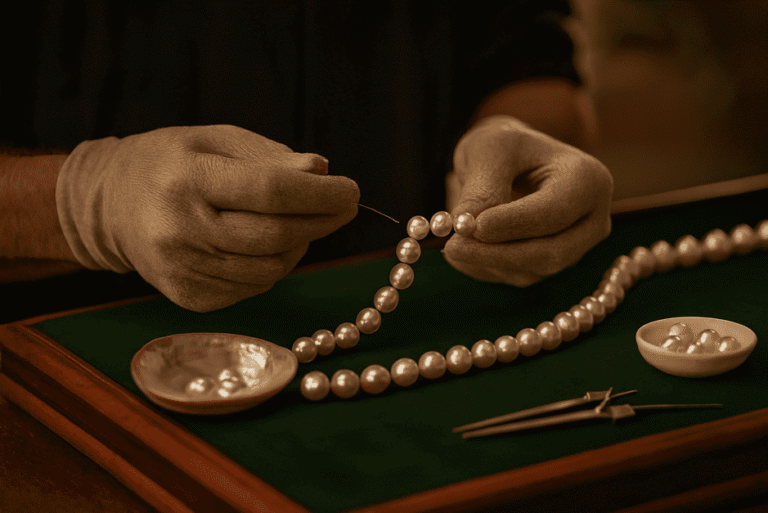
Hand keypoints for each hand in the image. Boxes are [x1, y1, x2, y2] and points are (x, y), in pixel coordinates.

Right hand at [57, 125, 358, 310]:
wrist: (111, 206)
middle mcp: (181, 229)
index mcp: (187, 179)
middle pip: (275, 236)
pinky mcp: (189, 297)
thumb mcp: (218, 140)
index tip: (351, 190)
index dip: (320, 195)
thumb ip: (271, 156)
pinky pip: (254, 288)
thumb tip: (323, 173)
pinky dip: (273, 266)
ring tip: (298, 221)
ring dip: (299, 245)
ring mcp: (183, 269)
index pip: (270, 191)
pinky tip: (265, 244)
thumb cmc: (175, 162)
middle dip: (322, 222)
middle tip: (343, 207)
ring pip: (271, 269)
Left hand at [444, 116, 612, 285]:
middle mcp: (592, 219)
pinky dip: (486, 268)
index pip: (554, 212)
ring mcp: (576, 246)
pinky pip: (519, 276)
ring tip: (451, 243)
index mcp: (588, 180)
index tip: (474, 226)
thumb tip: (467, 226)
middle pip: (551, 252)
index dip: (513, 224)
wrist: (512, 160)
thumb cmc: (506, 148)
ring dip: (487, 262)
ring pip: (532, 270)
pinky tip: (463, 252)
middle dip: (498, 254)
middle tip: (453, 247)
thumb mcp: (491, 150)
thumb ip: (482, 188)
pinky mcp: (553, 264)